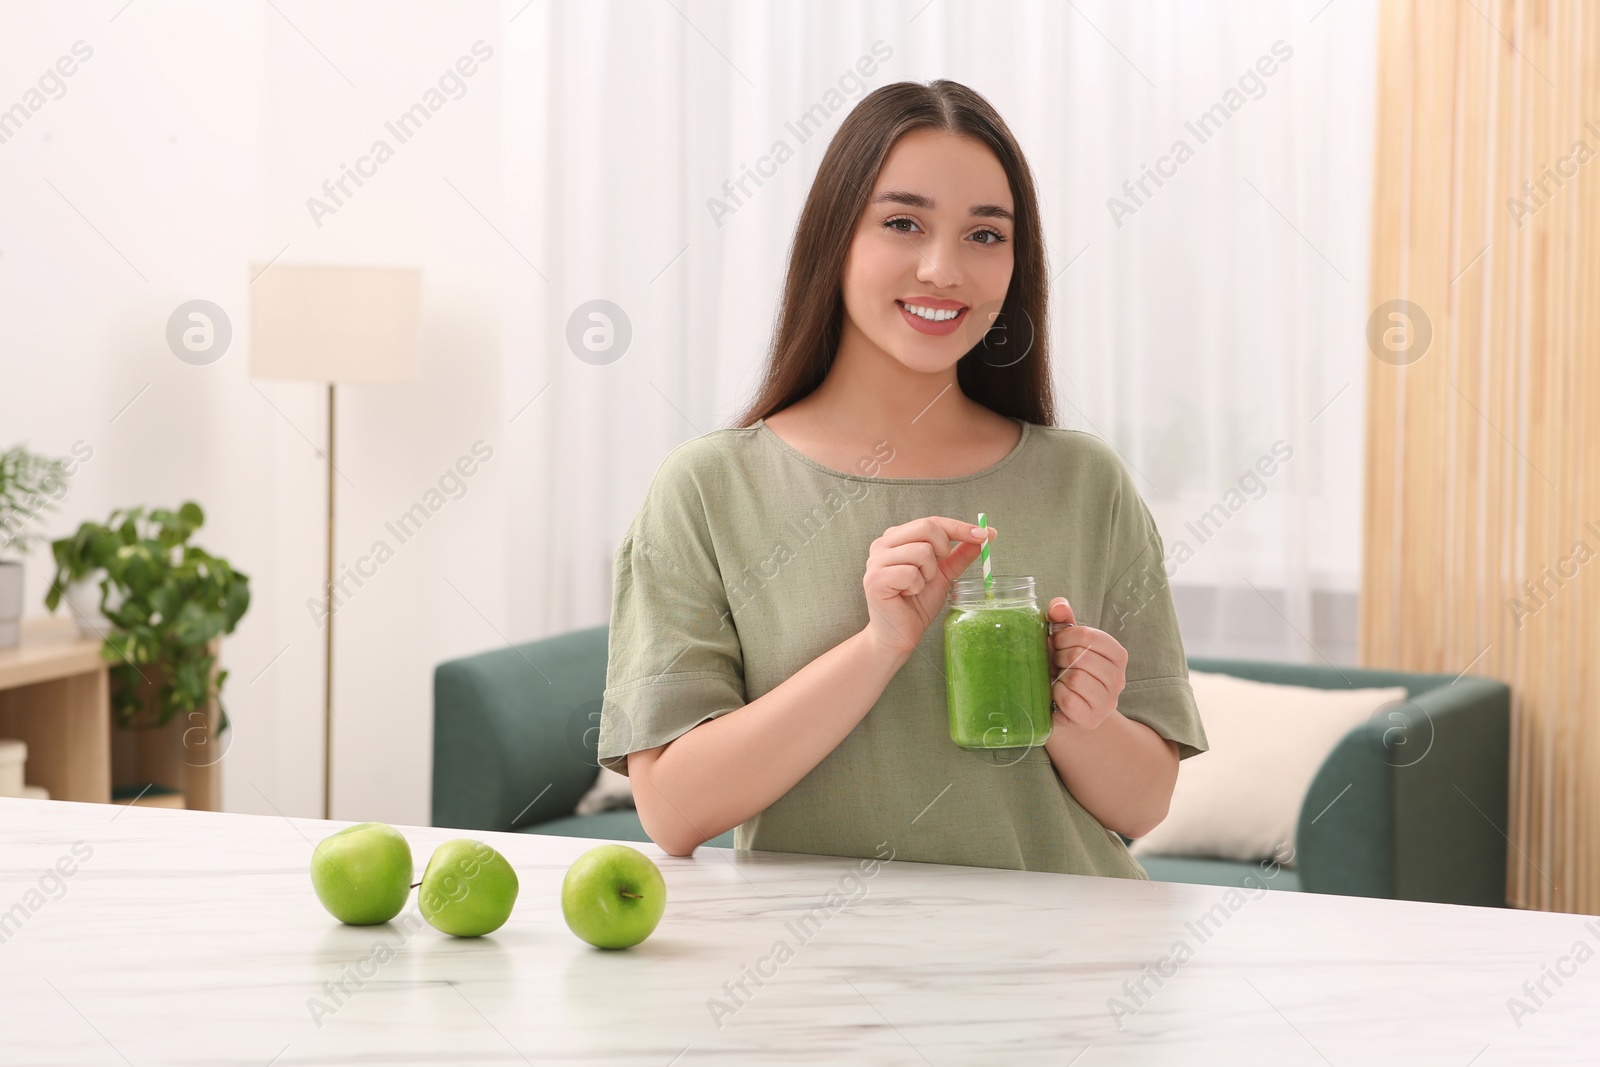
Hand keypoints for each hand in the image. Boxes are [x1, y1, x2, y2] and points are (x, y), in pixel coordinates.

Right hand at [862, 517, 995, 656]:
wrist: (899, 634)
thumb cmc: (916, 603)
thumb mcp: (943, 574)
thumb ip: (959, 554)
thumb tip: (986, 534)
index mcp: (896, 538)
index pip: (932, 522)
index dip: (959, 527)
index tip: (984, 534)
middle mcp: (882, 544)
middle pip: (926, 528)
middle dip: (942, 550)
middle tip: (936, 572)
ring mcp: (876, 561)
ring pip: (921, 551)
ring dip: (929, 574)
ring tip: (917, 586)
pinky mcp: (875, 579)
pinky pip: (910, 573)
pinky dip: (917, 587)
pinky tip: (907, 594)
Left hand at [1046, 597, 1126, 729]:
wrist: (1068, 708)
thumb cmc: (1066, 668)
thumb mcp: (1066, 642)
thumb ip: (1062, 619)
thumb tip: (1058, 606)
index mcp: (1117, 654)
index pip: (1088, 635)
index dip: (1065, 637)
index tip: (1058, 643)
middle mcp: (1119, 678)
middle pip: (1080, 657)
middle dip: (1060, 657)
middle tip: (1057, 664)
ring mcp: (1108, 701)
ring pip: (1075, 679)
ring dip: (1058, 677)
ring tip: (1059, 679)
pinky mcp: (1092, 719)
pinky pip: (1068, 700)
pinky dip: (1056, 695)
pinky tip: (1058, 695)